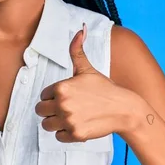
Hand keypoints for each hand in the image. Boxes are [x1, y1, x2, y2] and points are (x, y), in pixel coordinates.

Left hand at [35, 24, 139, 142]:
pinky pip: (59, 137)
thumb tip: (81, 28)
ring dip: (56, 123)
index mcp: (61, 87)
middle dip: (51, 110)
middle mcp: (63, 104)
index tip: (68, 96)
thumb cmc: (104, 88)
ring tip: (71, 117)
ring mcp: (69, 120)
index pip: (43, 95)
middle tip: (67, 108)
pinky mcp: (76, 134)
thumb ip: (77, 50)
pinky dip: (66, 133)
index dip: (54, 96)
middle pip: (40, 111)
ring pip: (47, 125)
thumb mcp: (87, 68)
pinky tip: (78, 125)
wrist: (123, 109)